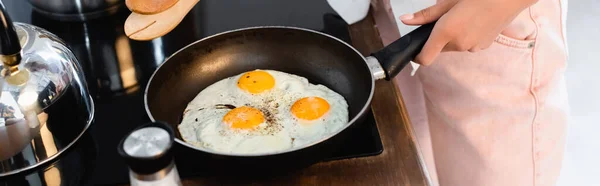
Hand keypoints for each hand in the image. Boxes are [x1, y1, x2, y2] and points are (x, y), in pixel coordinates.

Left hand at [399, 0, 537, 64]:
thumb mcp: (448, 1)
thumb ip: (425, 14)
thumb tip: (405, 20)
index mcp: (446, 32)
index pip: (425, 58)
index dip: (417, 56)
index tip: (415, 49)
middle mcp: (459, 44)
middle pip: (439, 50)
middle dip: (437, 38)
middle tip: (446, 18)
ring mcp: (472, 47)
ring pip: (454, 46)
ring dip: (452, 36)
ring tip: (463, 16)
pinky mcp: (483, 46)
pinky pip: (467, 45)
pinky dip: (466, 36)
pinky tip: (474, 20)